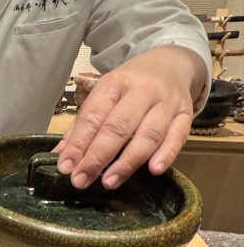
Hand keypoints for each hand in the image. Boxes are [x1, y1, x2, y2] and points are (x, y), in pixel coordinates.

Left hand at [53, 45, 206, 189]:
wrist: (170, 64)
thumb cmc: (128, 87)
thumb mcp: (102, 97)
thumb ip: (82, 127)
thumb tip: (60, 155)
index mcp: (114, 84)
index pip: (93, 116)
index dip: (78, 144)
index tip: (66, 167)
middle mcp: (141, 90)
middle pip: (118, 127)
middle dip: (97, 156)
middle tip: (81, 179)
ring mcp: (166, 102)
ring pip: (148, 134)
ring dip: (127, 162)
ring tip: (108, 182)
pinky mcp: (186, 113)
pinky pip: (178, 136)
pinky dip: (167, 154)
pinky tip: (154, 170)